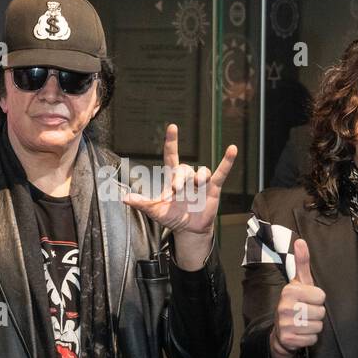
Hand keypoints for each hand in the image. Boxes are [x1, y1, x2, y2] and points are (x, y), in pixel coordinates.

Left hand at [123, 123, 237, 237]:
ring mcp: (201, 182)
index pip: (171, 156)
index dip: (171, 142)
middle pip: (185, 168)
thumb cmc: (172, 217)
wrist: (189, 230)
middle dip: (181, 178)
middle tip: (177, 190)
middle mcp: (187, 178)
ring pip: (201, 171)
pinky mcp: (213, 188)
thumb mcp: (156, 211)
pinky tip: (232, 149)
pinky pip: (222, 172)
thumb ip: (142, 203)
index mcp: (173, 179)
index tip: (172, 127)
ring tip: (198, 185)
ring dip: (199, 177)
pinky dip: (227, 161)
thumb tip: (124, 198)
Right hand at [270, 239, 325, 357]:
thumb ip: (302, 262)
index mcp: (289, 290)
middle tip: (305, 313)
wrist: (280, 332)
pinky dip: (309, 338)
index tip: (307, 300)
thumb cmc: (294, 304)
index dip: (317, 299)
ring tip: (303, 323)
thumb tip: (301, 241)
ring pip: (318, 326)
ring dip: (313, 326)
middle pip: (321, 311)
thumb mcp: (299, 283)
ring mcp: (286, 324)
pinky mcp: (288, 339)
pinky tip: (301, 333)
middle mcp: (285, 306)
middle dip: (316, 314)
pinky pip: (312, 338)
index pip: (321, 296)